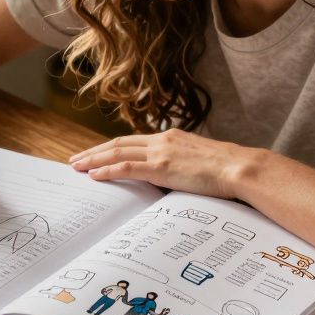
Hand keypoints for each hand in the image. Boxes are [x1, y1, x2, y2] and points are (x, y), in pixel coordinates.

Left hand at [68, 128, 261, 197]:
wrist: (239, 167)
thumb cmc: (226, 169)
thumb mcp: (199, 160)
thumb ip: (181, 164)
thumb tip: (172, 177)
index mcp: (170, 137)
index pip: (132, 141)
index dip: (110, 148)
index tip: (95, 154)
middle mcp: (161, 140)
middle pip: (118, 144)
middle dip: (94, 152)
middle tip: (75, 159)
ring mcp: (160, 152)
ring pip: (117, 153)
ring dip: (94, 160)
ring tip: (77, 167)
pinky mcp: (161, 167)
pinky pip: (127, 168)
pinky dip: (108, 171)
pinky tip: (95, 176)